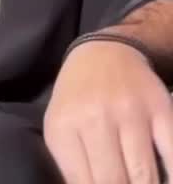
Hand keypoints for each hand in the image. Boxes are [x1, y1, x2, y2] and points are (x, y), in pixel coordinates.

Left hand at [44, 38, 172, 183]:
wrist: (105, 52)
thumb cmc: (79, 98)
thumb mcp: (61, 127)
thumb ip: (72, 168)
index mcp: (65, 126)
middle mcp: (95, 118)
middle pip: (114, 183)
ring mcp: (130, 112)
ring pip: (144, 176)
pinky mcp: (160, 109)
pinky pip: (172, 157)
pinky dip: (170, 176)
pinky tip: (165, 178)